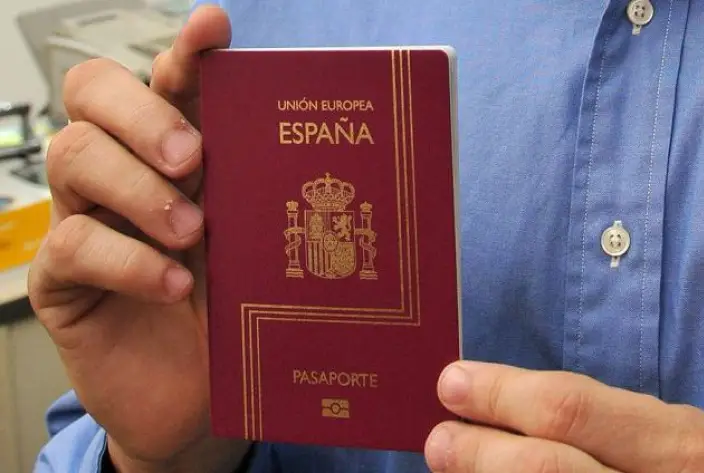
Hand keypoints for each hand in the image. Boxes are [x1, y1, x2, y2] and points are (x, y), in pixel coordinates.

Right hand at [27, 6, 248, 472]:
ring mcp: (88, 222)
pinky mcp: (63, 281)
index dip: (186, 51)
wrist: (203, 400)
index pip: (168, 82)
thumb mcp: (262, 248)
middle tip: (193, 156)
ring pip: (73, 156)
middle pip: (96, 95)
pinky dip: (127, 259)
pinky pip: (71, 246)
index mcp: (180, 155)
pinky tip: (174, 281)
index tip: (213, 28)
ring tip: (190, 228)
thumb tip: (331, 152)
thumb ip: (270, 198)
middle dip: (144, 114)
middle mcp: (128, 174)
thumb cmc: (237, 314)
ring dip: (137, 187)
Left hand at [425, 361, 703, 472]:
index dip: (500, 394)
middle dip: (480, 450)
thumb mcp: (651, 437)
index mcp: (683, 443)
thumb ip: (584, 417)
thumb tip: (483, 396)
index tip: (452, 383)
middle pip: (545, 467)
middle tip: (440, 440)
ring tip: (451, 465)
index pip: (568, 409)